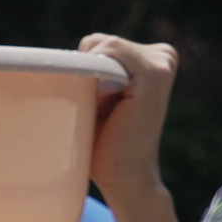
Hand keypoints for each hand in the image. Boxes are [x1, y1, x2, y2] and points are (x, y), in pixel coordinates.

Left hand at [76, 33, 178, 207]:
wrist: (125, 179)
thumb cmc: (106, 146)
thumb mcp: (97, 98)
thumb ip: (92, 70)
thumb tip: (59, 56)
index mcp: (152, 59)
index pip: (99, 44)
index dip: (84, 71)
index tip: (96, 105)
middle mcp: (162, 56)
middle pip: (98, 42)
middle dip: (86, 73)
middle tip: (101, 112)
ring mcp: (162, 62)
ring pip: (101, 45)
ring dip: (89, 78)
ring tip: (105, 111)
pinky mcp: (154, 72)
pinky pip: (108, 51)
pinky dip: (94, 73)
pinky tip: (104, 102)